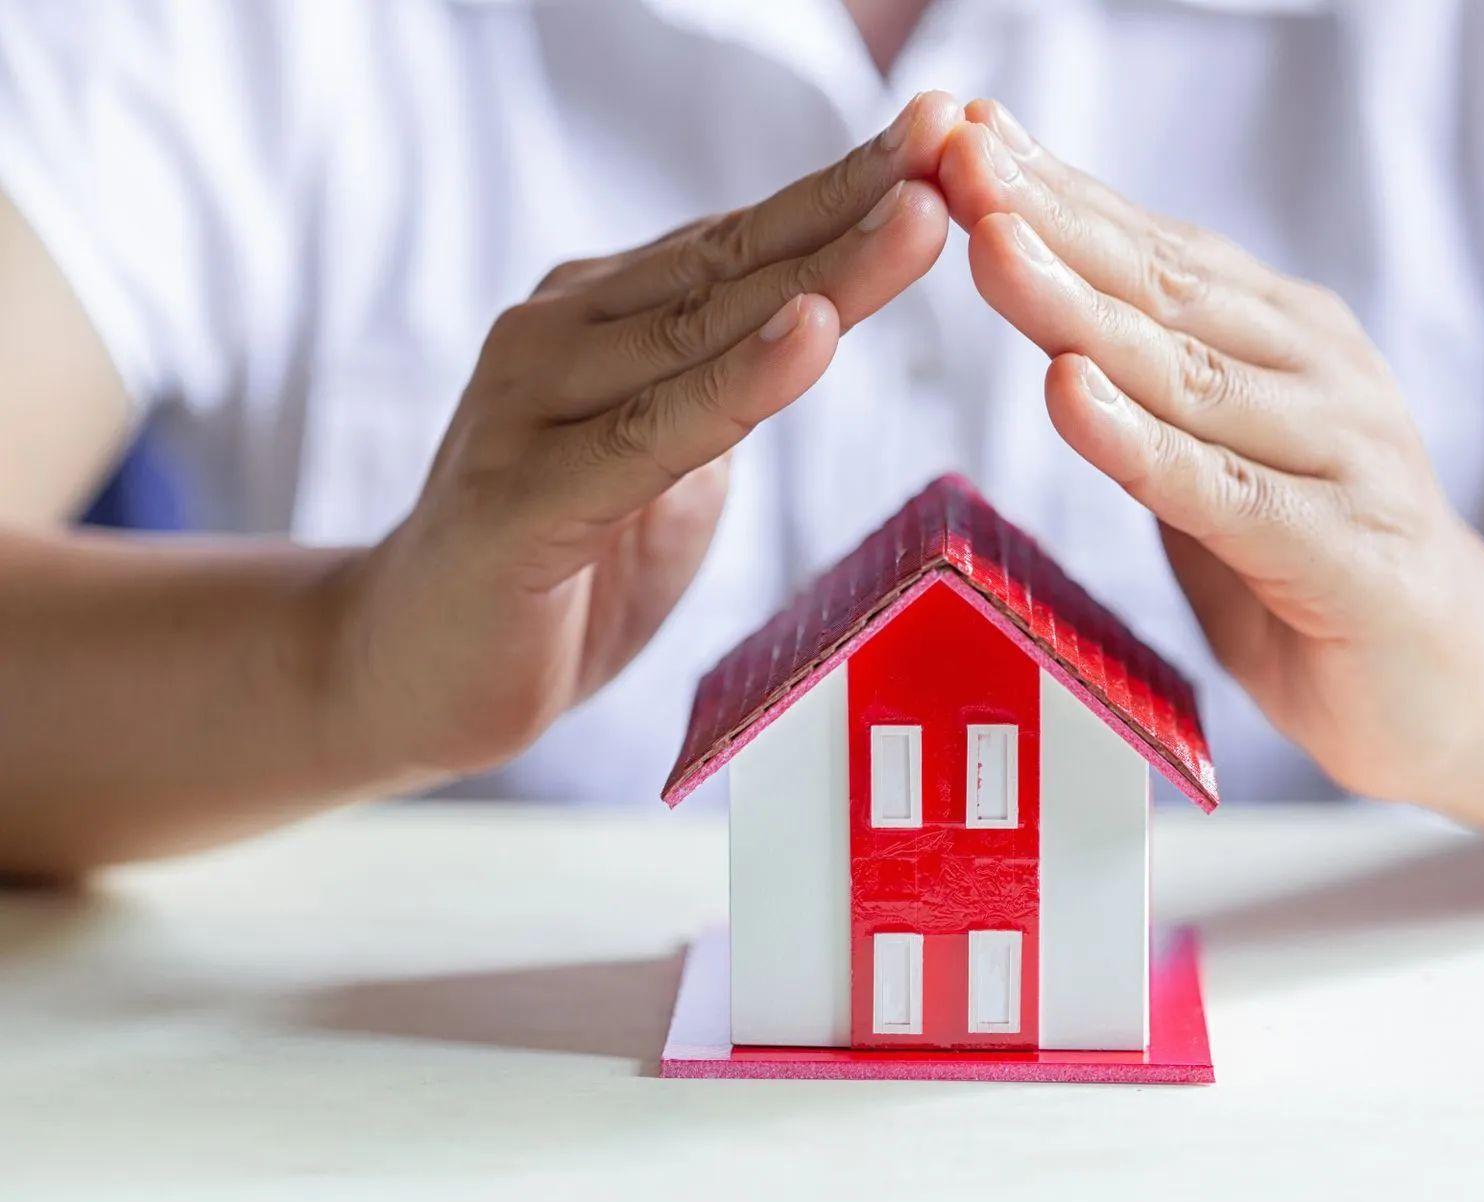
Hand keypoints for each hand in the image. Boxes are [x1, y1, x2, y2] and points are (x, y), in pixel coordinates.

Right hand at [334, 93, 963, 776]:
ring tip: (918, 216)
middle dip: (856, 200)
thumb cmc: (555, 566)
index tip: (951, 131)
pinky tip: (810, 336)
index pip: (746, 242)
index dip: (851, 188)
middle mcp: (560, 335)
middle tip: (956, 135)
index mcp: (603, 318)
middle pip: (735, 263)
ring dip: (823, 272)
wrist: (410, 670)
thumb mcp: (661, 464)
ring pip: (702, 333)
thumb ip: (718, 391)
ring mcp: (530, 408)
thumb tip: (810, 325)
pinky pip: (649, 436)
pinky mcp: (520, 500)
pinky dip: (736, 386)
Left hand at [939, 100, 1483, 803]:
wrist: (1462, 685)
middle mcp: (1319, 373)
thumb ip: (1157, 401)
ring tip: (992, 243)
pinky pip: (1220, 489)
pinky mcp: (1343, 550)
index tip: (962, 137)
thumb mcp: (1222, 466)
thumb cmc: (1318, 569)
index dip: (1058, 192)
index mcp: (1285, 338)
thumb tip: (1051, 328)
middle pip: (1163, 285)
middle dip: (1050, 216)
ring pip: (1184, 371)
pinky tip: (1069, 391)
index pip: (1157, 249)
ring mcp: (1341, 454)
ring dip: (1078, 304)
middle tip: (956, 153)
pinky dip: (1138, 440)